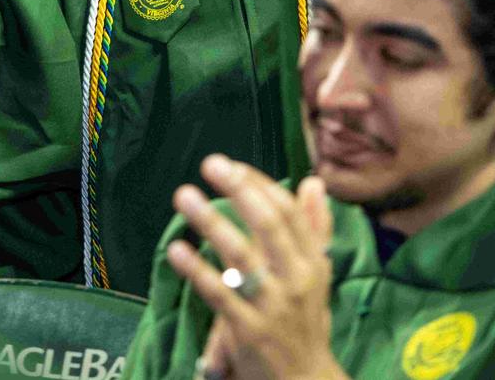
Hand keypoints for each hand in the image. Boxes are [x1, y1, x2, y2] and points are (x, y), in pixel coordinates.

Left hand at [167, 155, 343, 379]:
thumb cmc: (306, 321)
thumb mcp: (317, 275)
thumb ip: (315, 228)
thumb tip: (314, 182)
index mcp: (313, 262)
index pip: (288, 212)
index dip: (259, 184)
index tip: (231, 164)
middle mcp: (296, 279)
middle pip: (269, 225)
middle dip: (239, 190)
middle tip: (211, 163)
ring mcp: (272, 305)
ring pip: (241, 256)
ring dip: (211, 221)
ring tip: (185, 195)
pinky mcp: (248, 330)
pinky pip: (219, 294)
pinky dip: (197, 270)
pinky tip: (177, 249)